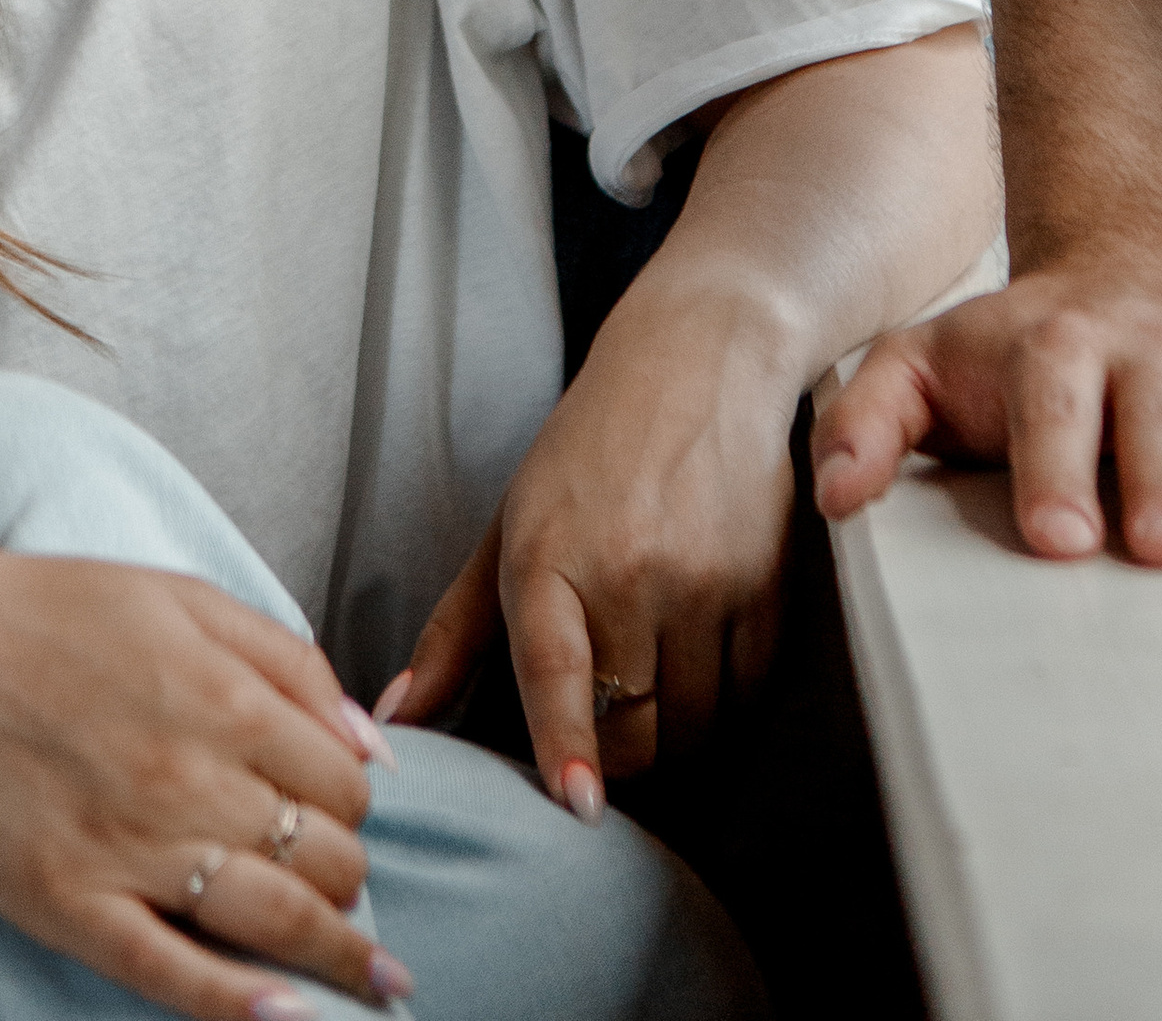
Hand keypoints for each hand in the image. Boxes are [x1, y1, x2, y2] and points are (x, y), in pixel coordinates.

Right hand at [0, 541, 404, 1018]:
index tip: (341, 820)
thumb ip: (286, 660)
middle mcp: (190, 777)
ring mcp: (131, 848)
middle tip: (344, 892)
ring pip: (271, 920)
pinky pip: (172, 974)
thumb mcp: (181, 596)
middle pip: (322, 859)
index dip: (353, 806)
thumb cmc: (47, 613)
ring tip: (369, 981)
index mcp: (223, 696)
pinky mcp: (71, 904)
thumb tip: (371, 746)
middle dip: (349, 881)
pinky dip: (238, 1005)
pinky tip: (286, 1017)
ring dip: (335, 956)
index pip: (343, 783)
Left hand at [379, 273, 802, 813]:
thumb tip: (398, 719)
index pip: (556, 669)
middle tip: (602, 727)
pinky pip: (745, 692)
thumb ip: (455, 633)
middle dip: (615, 753)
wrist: (695, 358)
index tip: (578, 804)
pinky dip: (721, 699)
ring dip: (671, 731)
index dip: (566, 745)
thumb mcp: (507, 525)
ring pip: (693, 724)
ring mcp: (702, 578)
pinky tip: (697, 656)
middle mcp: (627, 569)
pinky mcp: (764, 585)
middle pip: (631, 730)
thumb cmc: (586, 451)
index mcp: (548, 553)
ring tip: (648, 680)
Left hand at [814, 256, 1161, 561]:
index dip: (1055, 469)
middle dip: (1161, 482)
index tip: (1058, 538)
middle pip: (1155, 416)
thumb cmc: (1021, 349)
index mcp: (1053, 344)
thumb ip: (871, 421)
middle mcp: (1145, 347)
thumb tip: (835, 498)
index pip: (1051, 405)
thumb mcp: (928, 362)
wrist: (1131, 267)